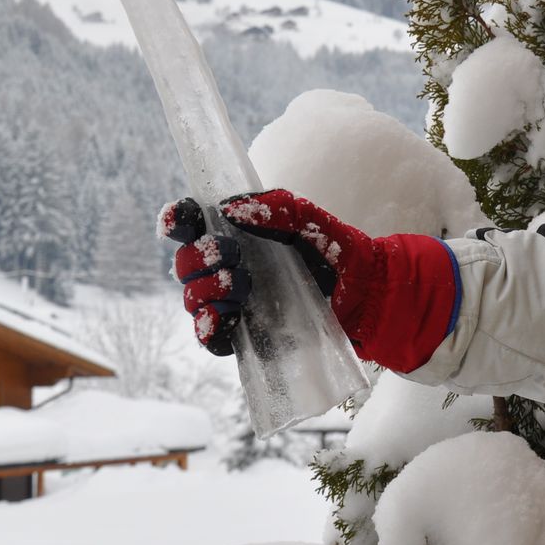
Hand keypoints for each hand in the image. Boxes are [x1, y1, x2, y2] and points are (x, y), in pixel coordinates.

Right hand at [159, 188, 460, 371]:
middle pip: (185, 264)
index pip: (192, 224)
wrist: (367, 295)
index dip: (176, 220)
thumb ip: (278, 208)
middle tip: (233, 256)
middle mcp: (229, 268)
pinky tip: (227, 314)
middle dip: (200, 258)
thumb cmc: (338, 253)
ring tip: (242, 285)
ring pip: (193, 299)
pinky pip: (209, 336)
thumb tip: (230, 207)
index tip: (179, 221)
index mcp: (238, 235)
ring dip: (208, 289)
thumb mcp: (312, 222)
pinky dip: (210, 325)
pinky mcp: (245, 334)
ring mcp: (234, 303)